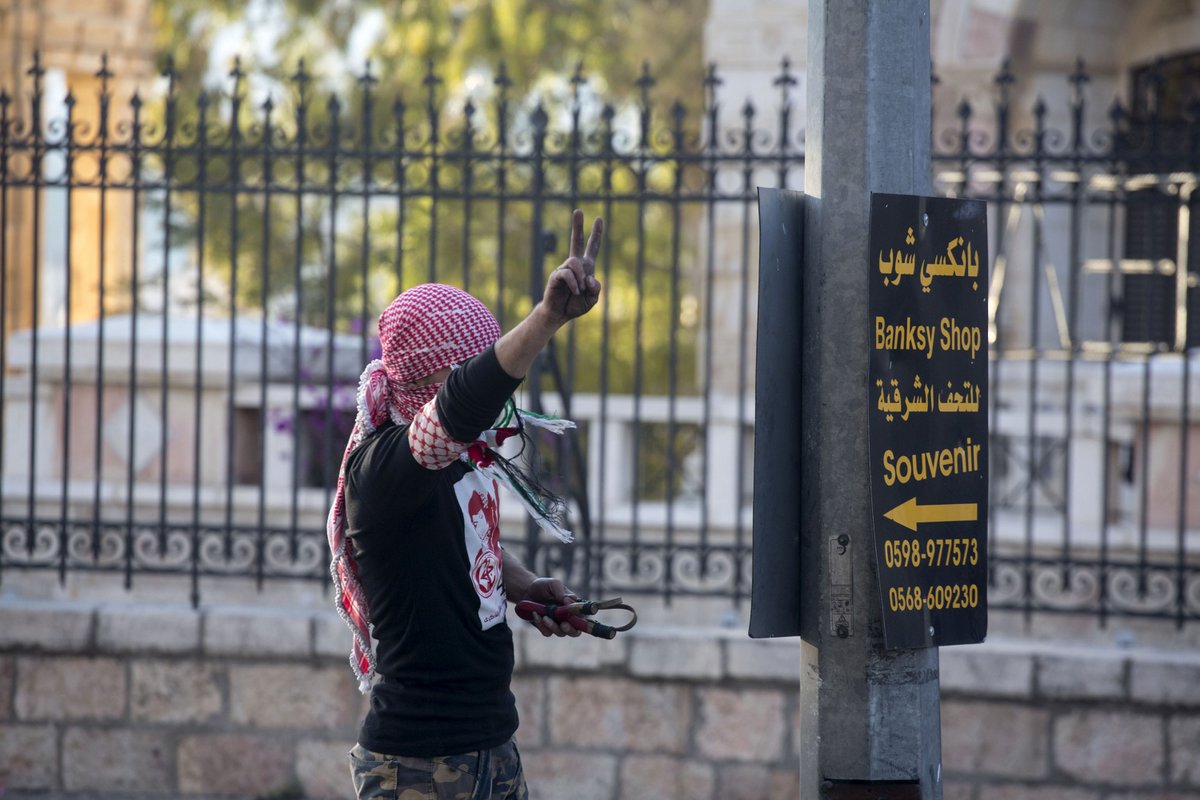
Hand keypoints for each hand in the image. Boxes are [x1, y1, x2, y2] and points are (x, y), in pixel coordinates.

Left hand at [524, 577, 581, 637]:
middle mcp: (567, 618)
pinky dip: (542, 625)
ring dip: (553, 627)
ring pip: (561, 633)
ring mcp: (557, 624)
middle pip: (575, 631)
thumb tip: (569, 601)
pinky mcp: (546, 628)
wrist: (527, 591)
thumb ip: (561, 592)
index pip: (583, 617)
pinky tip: (536, 614)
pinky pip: (547, 632)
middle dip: (570, 629)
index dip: (581, 618)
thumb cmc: (544, 586)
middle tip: (563, 625)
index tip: (572, 613)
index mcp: (573, 607)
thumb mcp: (553, 584)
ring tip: (545, 617)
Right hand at [540, 209, 601, 325]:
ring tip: (580, 290)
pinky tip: (575, 291)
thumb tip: (590, 277)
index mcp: (586, 267)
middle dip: (577, 226)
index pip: (592, 247)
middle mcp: (575, 265)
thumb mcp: (592, 299)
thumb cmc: (575, 305)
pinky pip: (567, 274)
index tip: (599, 219)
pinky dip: (574, 284)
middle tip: (578, 210)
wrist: (560, 314)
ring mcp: (564, 269)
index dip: (596, 234)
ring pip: (575, 262)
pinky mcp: (556, 276)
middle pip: (577, 241)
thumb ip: (596, 289)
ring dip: (581, 277)